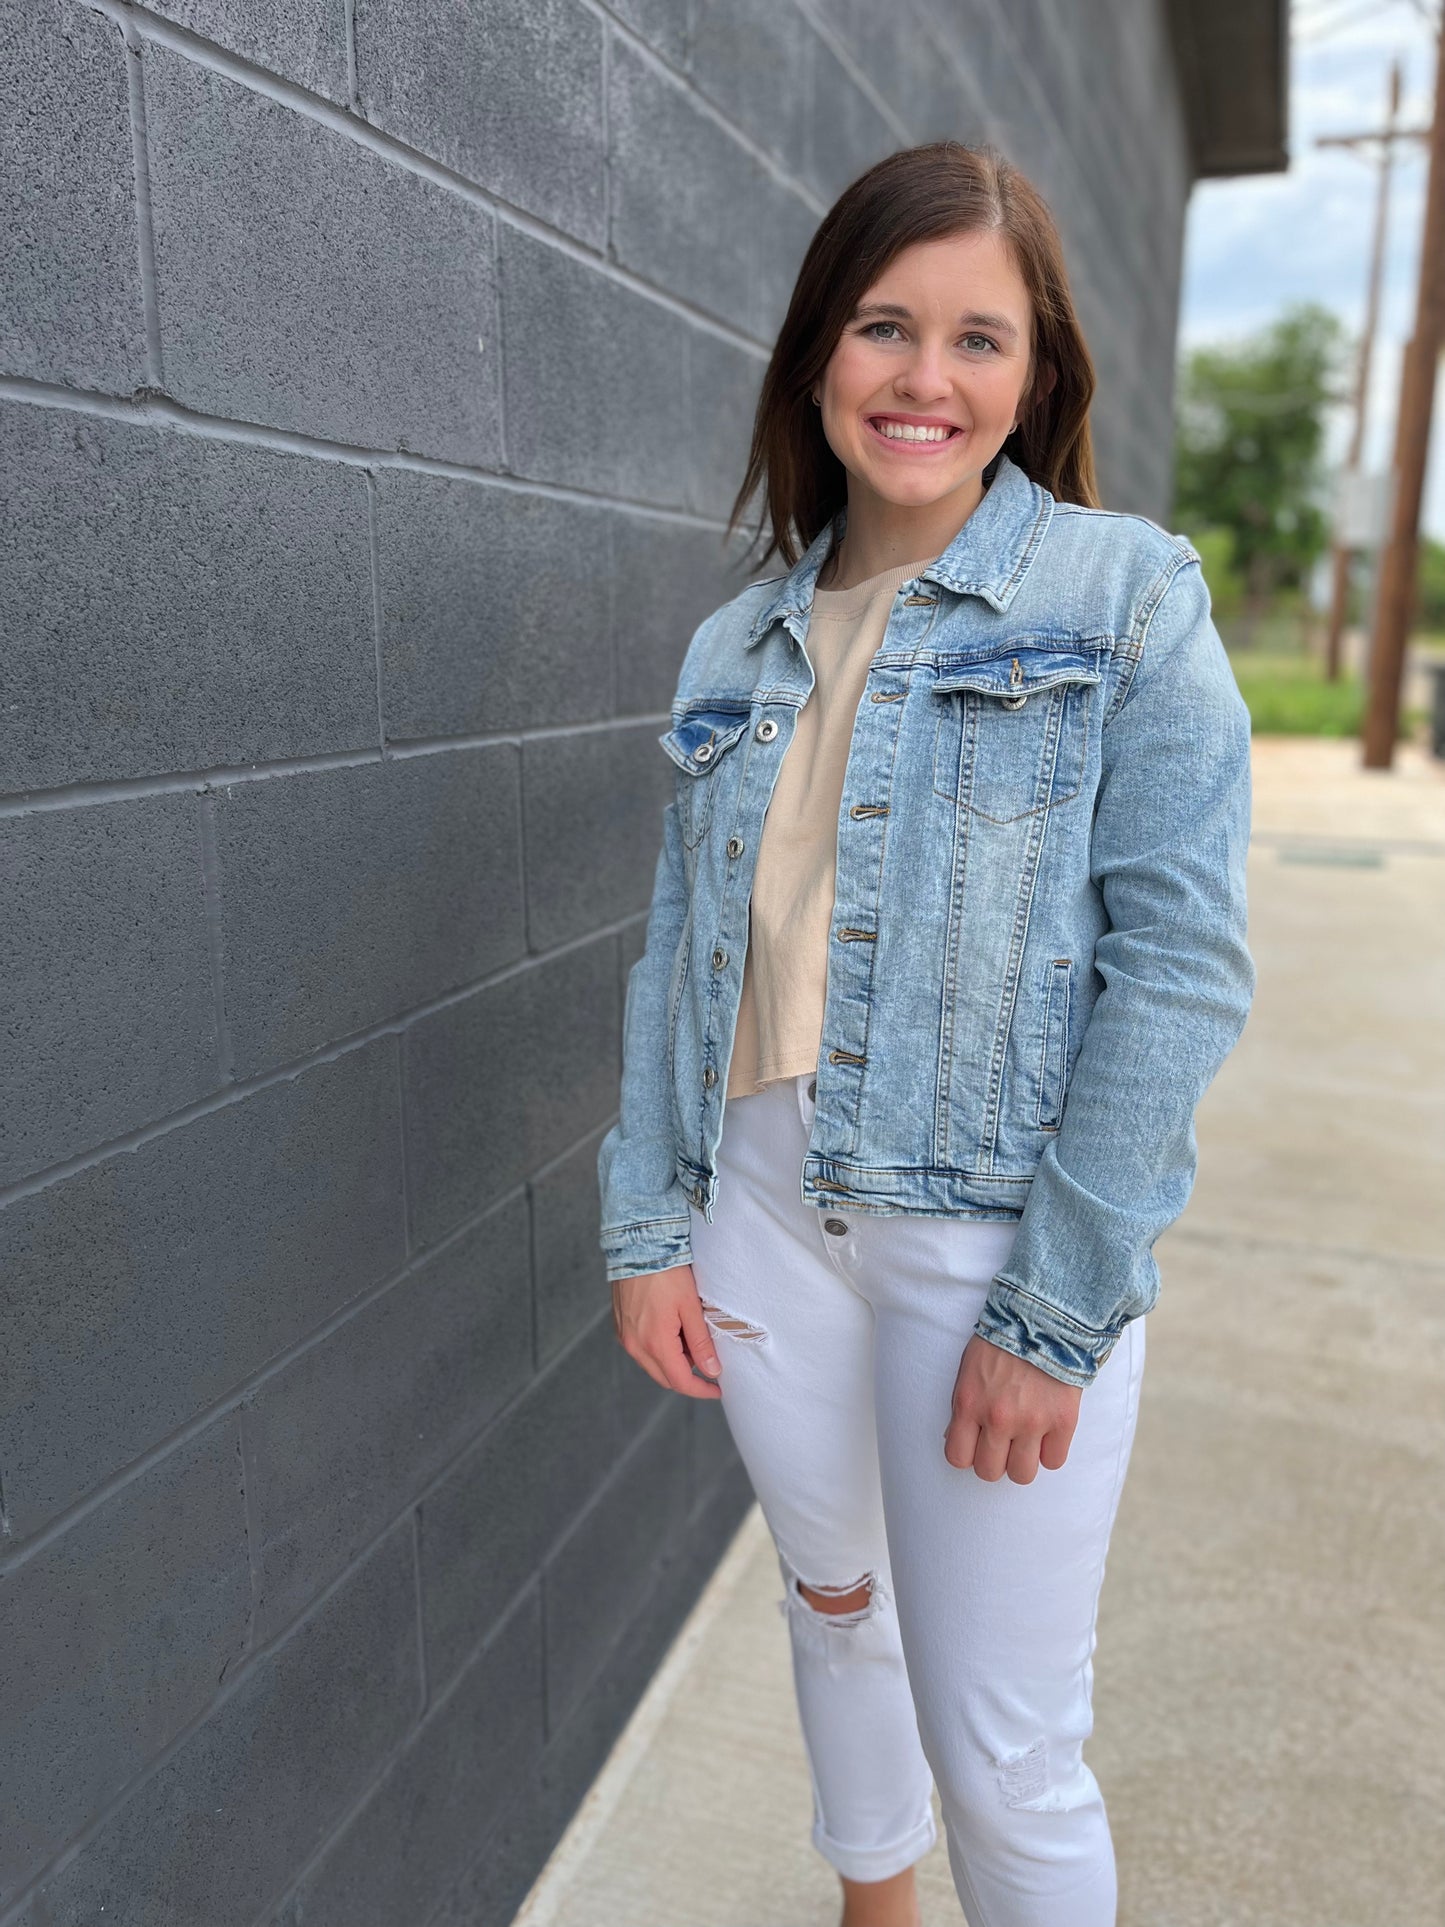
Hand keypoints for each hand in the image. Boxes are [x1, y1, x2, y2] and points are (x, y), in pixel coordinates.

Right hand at [611, 1265, 723, 1400]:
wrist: (638, 1246)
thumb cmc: (667, 1273)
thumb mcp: (691, 1307)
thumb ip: (701, 1342)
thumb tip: (711, 1370)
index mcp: (655, 1343)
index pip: (680, 1381)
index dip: (701, 1389)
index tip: (717, 1389)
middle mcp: (635, 1345)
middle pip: (664, 1377)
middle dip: (688, 1378)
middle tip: (709, 1369)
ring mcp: (625, 1336)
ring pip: (652, 1364)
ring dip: (673, 1363)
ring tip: (692, 1343)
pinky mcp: (621, 1326)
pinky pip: (641, 1350)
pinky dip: (659, 1350)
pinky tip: (673, 1333)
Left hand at [944, 1333, 1080, 1482]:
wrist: (1044, 1317)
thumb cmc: (1002, 1341)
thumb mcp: (969, 1369)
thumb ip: (964, 1406)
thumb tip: (957, 1438)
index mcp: (970, 1404)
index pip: (958, 1458)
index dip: (967, 1455)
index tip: (976, 1445)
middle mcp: (999, 1419)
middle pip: (990, 1472)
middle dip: (994, 1460)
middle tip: (1002, 1441)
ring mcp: (1033, 1422)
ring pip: (1022, 1474)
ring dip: (1022, 1461)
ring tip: (1026, 1440)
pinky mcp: (1063, 1422)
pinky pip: (1054, 1461)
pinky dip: (1050, 1451)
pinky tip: (1047, 1432)